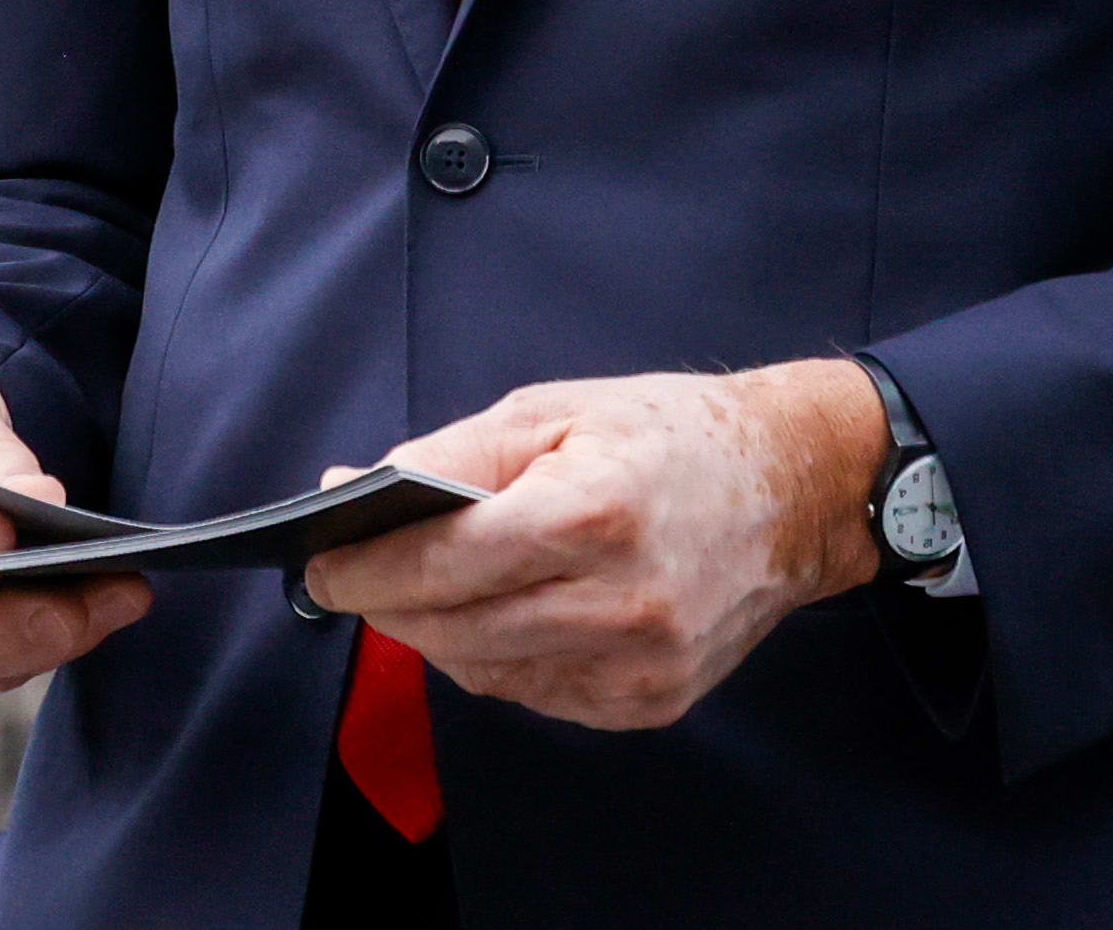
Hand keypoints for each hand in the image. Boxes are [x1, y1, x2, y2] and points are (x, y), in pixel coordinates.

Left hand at [297, 361, 883, 729]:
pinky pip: (536, 692)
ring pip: (485, 670)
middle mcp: (617, 602)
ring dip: (438, 633)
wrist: (796, 488)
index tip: (316, 563)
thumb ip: (448, 456)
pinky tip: (502, 614)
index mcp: (589, 513)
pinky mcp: (649, 703)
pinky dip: (499, 657)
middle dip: (386, 603)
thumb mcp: (556, 410)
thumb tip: (349, 490)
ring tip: (424, 588)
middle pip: (452, 627)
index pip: (438, 562)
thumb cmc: (673, 434)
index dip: (361, 569)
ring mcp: (637, 665)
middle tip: (352, 573)